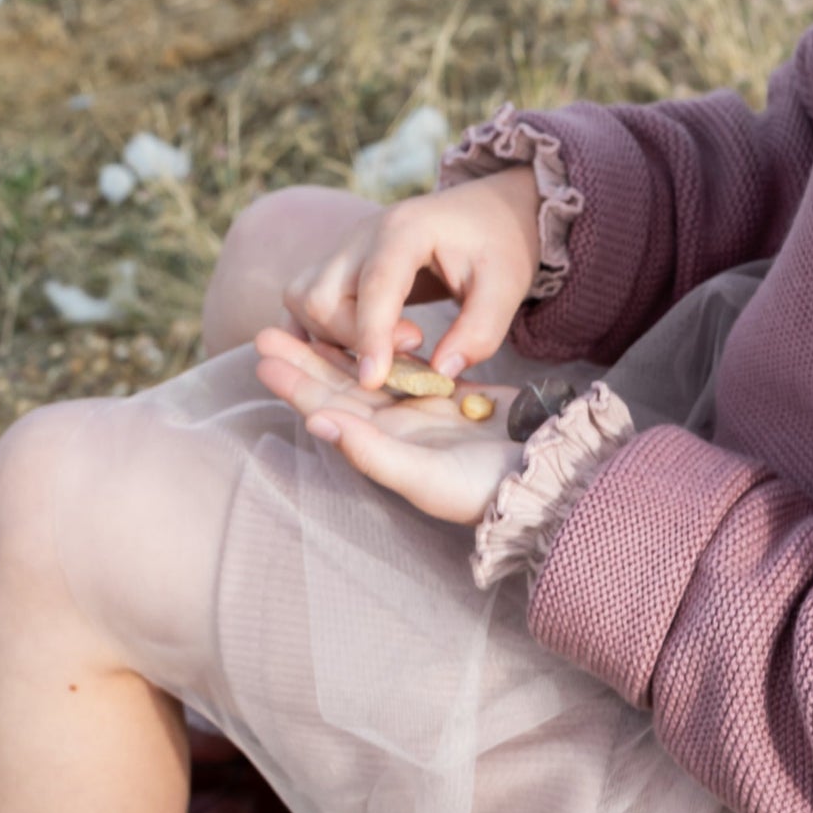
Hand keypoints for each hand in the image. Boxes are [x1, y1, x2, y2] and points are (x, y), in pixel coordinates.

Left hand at [254, 327, 523, 524]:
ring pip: (370, 373)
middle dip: (305, 361)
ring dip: (338, 350)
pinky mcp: (451, 396)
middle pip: (340, 389)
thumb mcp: (425, 479)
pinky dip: (387, 348)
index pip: (329, 410)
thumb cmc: (487, 489)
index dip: (295, 384)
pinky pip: (410, 367)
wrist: (549, 477)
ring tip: (306, 323)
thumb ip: (372, 453)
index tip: (262, 356)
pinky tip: (368, 329)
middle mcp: (397, 431)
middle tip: (267, 331)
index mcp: (384, 449)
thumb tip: (319, 424)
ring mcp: (423, 413)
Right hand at [281, 169, 541, 390]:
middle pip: (321, 295)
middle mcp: (361, 235)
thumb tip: (440, 373)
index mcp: (405, 229)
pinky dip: (316, 332)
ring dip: (332, 338)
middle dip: (353, 339)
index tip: (375, 381)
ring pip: (302, 300)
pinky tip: (353, 351)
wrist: (485, 213)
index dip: (371, 336)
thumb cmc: (497, 245)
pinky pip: (301, 302)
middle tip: (413, 347)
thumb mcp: (506, 285)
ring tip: (389, 347)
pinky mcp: (336, 265)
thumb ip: (480, 330)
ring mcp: (343, 248)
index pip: (375, 285)